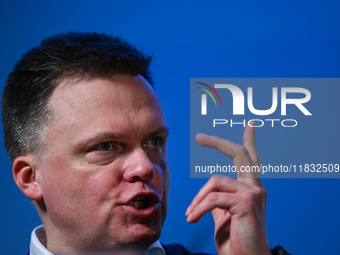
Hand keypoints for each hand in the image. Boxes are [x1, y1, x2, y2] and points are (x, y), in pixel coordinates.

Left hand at [185, 125, 269, 254]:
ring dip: (197, 200)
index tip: (250, 125)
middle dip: (218, 142)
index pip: (250, 159)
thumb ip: (219, 198)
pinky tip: (193, 219)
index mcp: (251, 188)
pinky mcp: (246, 201)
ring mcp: (253, 192)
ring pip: (215, 182)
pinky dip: (199, 208)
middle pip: (238, 154)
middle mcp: (255, 186)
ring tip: (190, 215)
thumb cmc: (235, 240)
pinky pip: (213, 198)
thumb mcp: (224, 214)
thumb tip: (210, 188)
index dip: (249, 141)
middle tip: (200, 136)